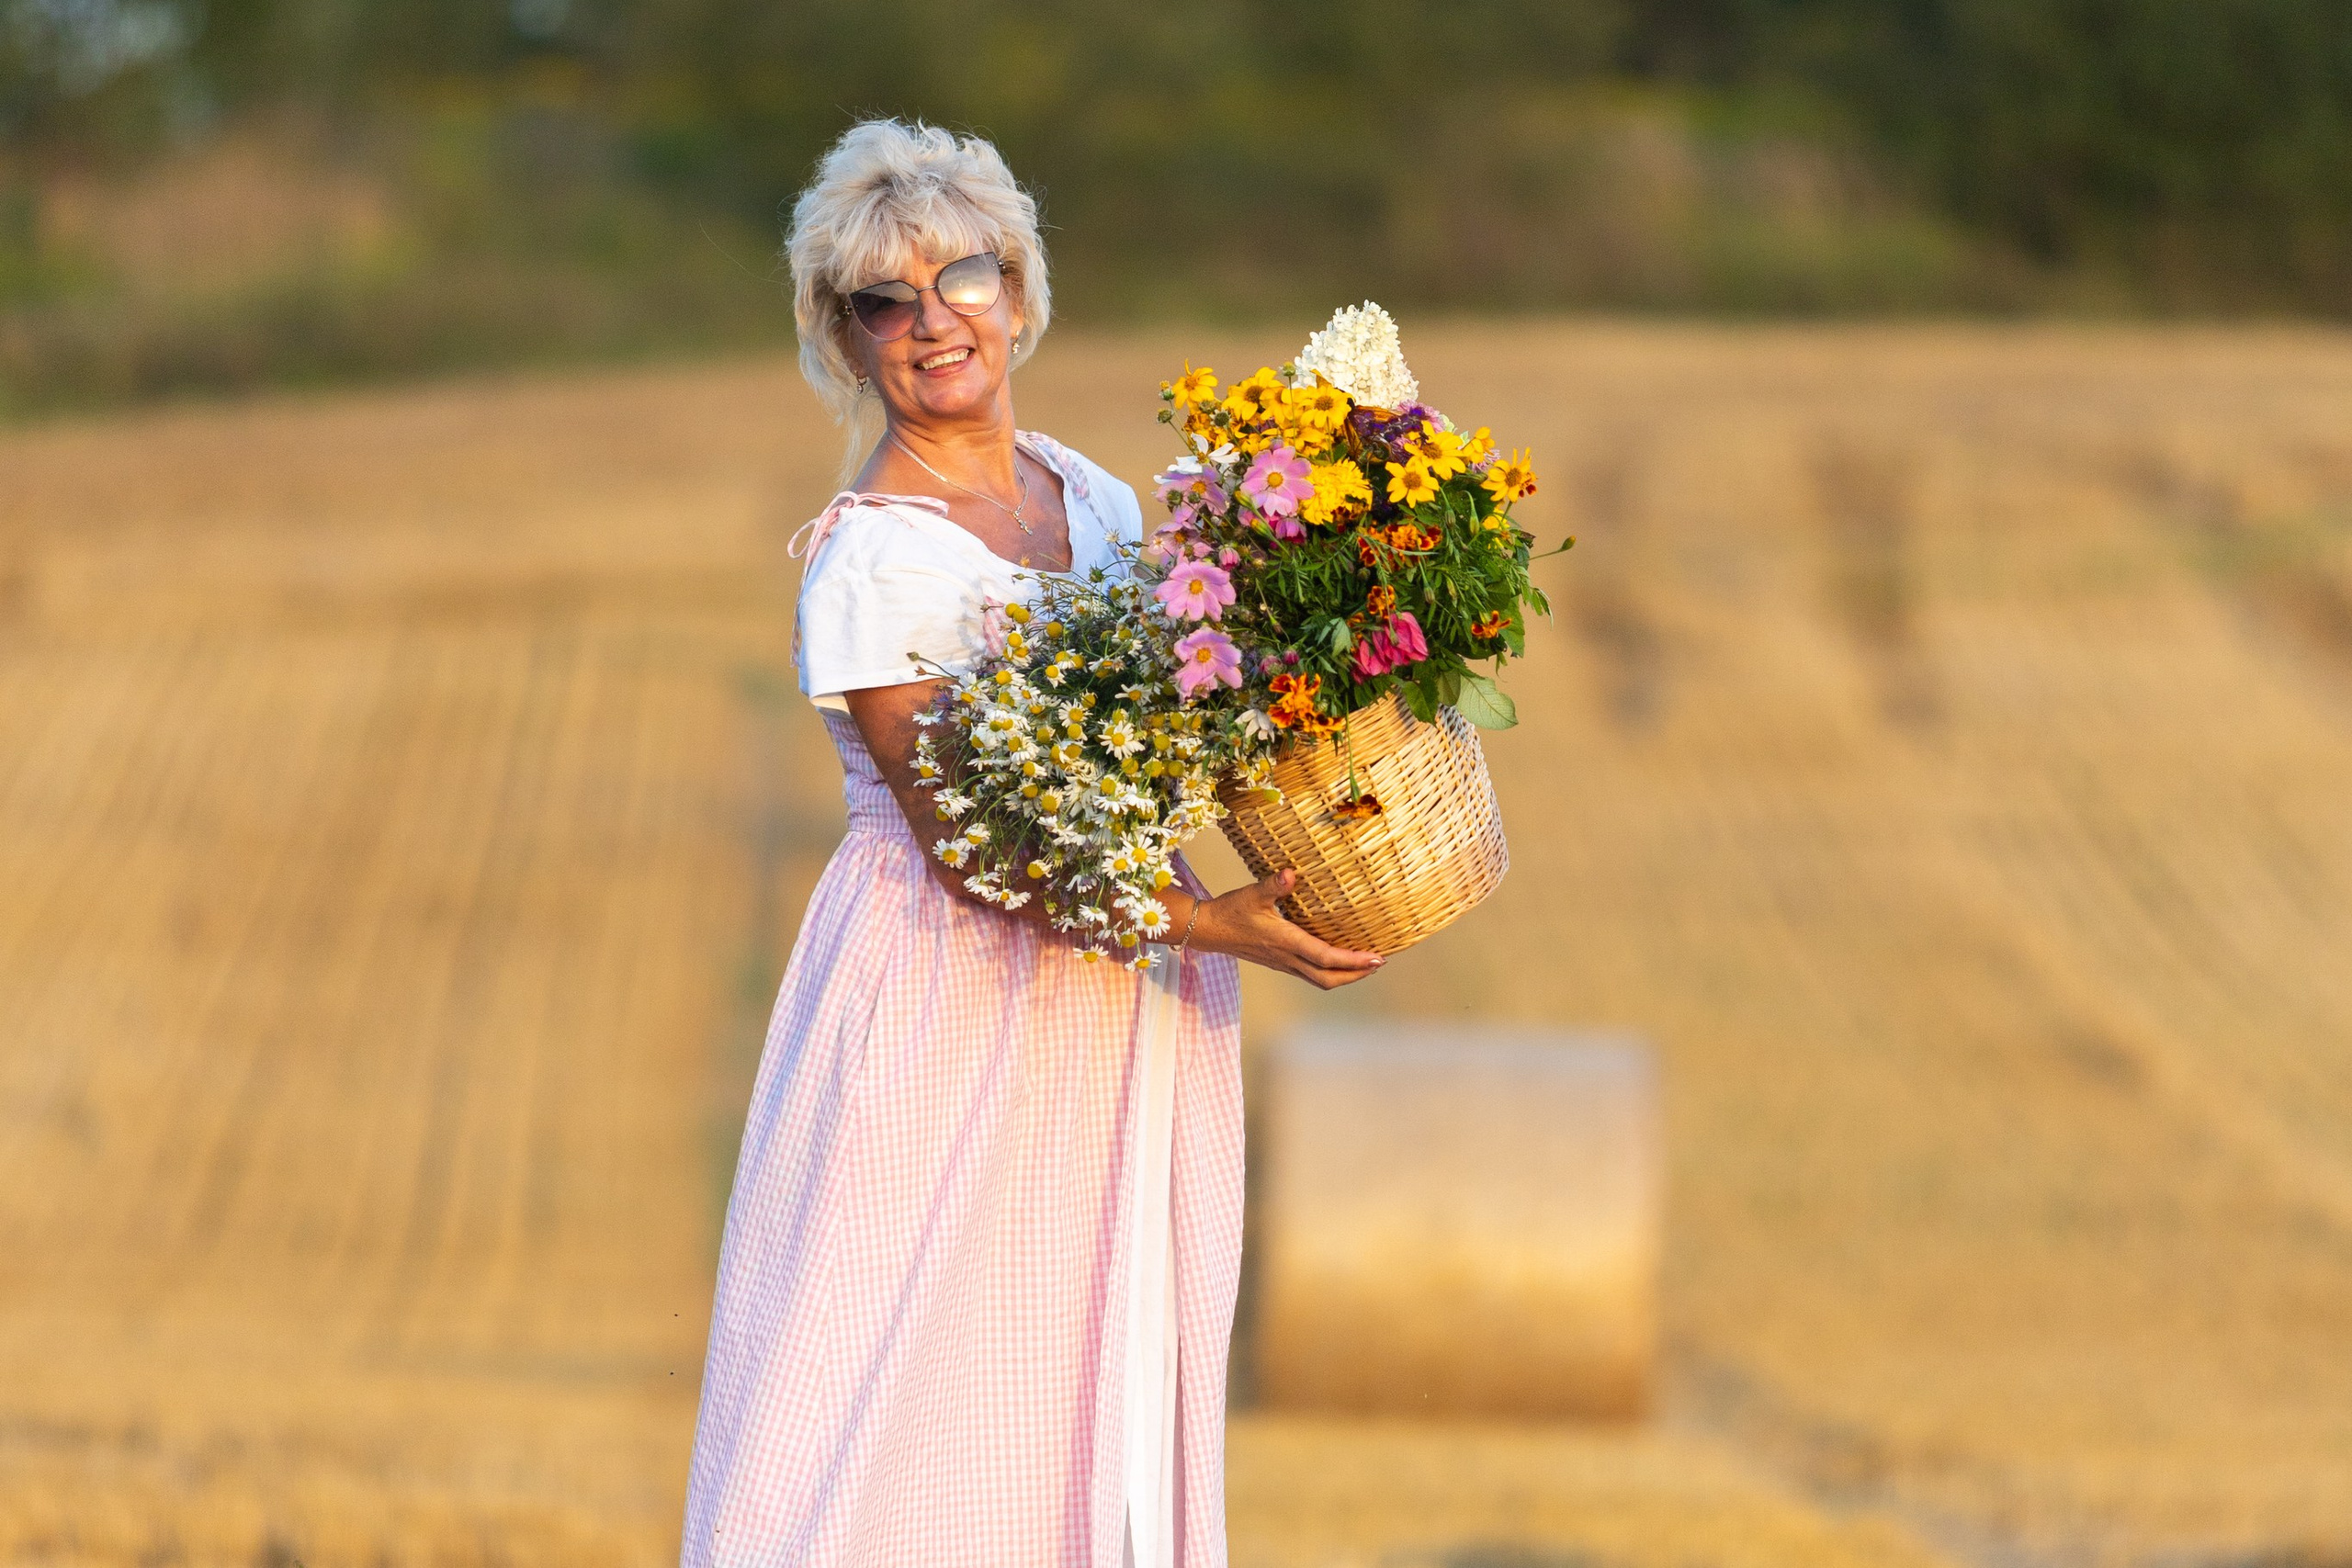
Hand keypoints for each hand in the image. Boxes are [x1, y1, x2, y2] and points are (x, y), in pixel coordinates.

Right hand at [1188, 870, 1384, 989]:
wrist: (1208, 930)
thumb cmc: (1231, 911)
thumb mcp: (1252, 893)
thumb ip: (1274, 885)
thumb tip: (1291, 874)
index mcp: (1286, 942)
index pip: (1326, 958)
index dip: (1354, 961)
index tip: (1377, 958)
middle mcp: (1288, 958)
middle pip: (1329, 979)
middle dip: (1356, 975)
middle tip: (1378, 963)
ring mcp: (1284, 964)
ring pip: (1320, 980)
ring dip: (1345, 976)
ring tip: (1365, 965)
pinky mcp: (1280, 963)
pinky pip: (1311, 974)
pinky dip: (1330, 972)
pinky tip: (1337, 960)